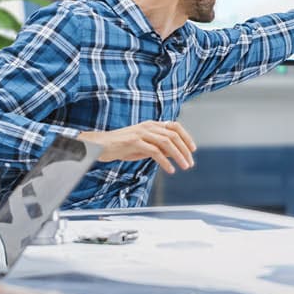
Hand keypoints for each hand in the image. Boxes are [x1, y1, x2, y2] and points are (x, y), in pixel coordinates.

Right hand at [78, 120, 196, 174]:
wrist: (100, 145)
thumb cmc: (121, 146)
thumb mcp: (143, 145)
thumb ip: (158, 146)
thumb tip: (174, 152)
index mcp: (151, 125)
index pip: (175, 126)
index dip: (186, 137)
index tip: (192, 149)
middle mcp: (148, 126)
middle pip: (173, 135)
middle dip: (185, 150)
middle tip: (190, 163)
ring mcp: (141, 133)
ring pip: (167, 142)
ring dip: (178, 156)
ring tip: (184, 166)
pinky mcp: (135, 142)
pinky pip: (155, 152)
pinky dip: (165, 161)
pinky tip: (170, 169)